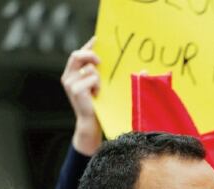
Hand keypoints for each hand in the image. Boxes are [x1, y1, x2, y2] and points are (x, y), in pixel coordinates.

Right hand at [61, 37, 102, 154]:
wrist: (92, 124)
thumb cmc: (100, 106)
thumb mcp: (104, 87)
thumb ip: (110, 76)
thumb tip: (144, 70)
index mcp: (73, 73)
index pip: (78, 54)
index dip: (87, 46)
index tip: (98, 39)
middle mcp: (68, 76)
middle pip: (77, 55)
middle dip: (91, 54)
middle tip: (101, 62)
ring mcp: (70, 82)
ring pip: (90, 69)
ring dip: (98, 78)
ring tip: (98, 90)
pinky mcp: (75, 88)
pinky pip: (92, 78)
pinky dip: (97, 85)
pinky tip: (96, 95)